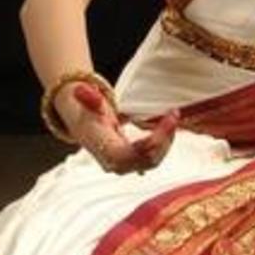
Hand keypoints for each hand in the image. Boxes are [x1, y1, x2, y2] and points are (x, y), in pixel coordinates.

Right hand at [60, 82, 179, 174]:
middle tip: (174, 115)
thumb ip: (88, 97)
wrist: (83, 123)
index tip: (167, 120)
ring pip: (152, 161)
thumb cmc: (85, 112)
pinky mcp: (133, 161)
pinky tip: (168, 127)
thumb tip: (81, 90)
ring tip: (172, 118)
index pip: (129, 155)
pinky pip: (152, 158)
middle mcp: (113, 161)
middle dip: (164, 140)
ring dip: (166, 141)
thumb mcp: (85, 102)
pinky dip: (164, 143)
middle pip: (146, 161)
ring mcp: (124, 164)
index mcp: (102, 147)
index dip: (151, 143)